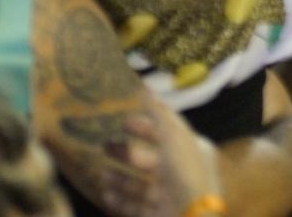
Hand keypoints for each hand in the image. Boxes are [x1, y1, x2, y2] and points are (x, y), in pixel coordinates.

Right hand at [100, 109, 221, 216]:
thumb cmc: (185, 173)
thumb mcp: (174, 136)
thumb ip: (158, 113)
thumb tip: (145, 87)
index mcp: (191, 150)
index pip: (167, 133)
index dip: (146, 126)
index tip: (123, 121)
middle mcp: (181, 172)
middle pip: (150, 159)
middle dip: (127, 152)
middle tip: (104, 145)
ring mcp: (168, 196)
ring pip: (140, 184)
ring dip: (120, 177)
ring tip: (100, 172)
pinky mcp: (156, 216)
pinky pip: (135, 206)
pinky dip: (120, 199)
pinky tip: (104, 193)